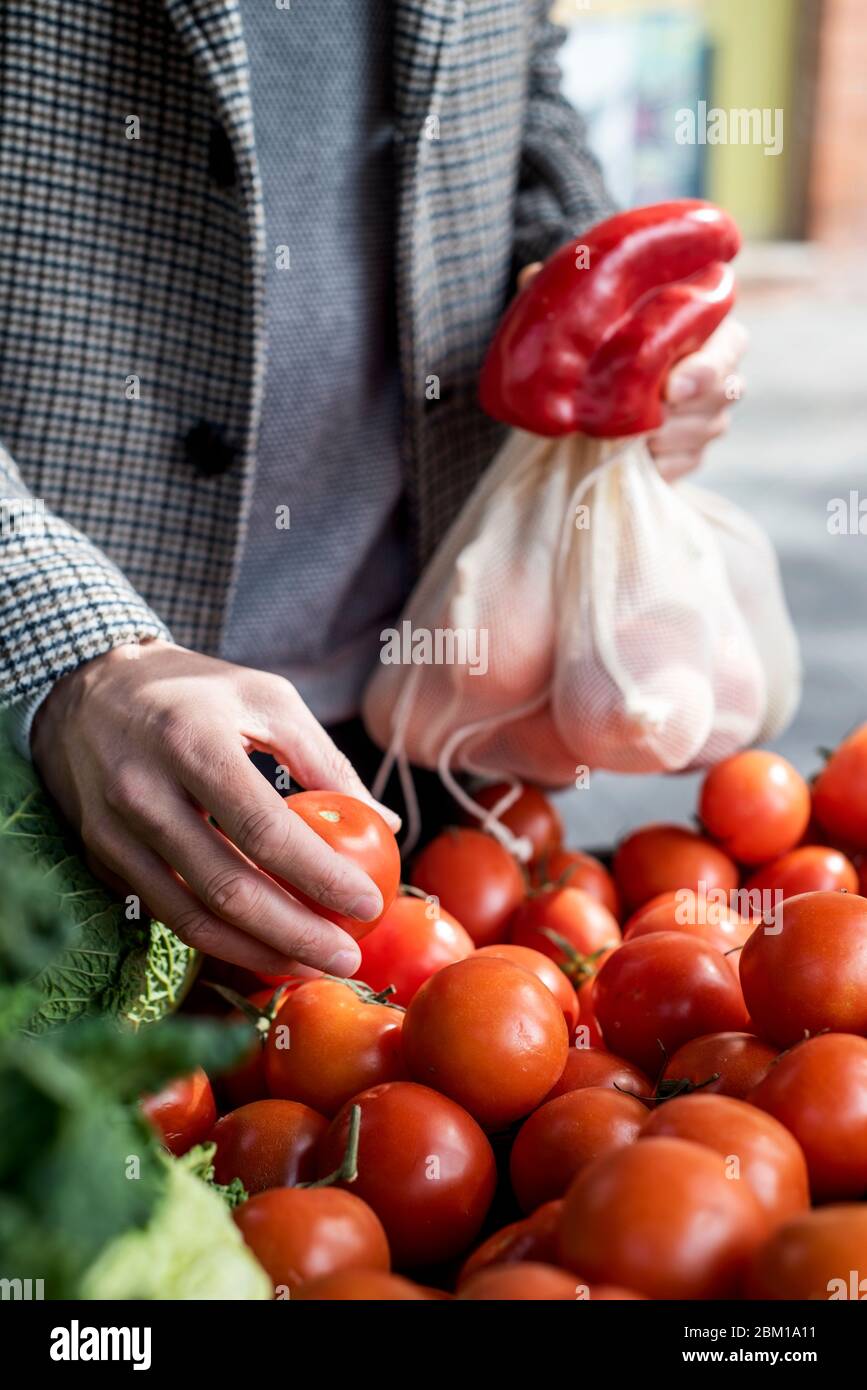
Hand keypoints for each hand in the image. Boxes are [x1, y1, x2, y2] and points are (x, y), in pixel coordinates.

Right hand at [31, 640, 400, 977]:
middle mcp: (143, 792)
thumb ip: (324, 760)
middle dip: (295, 934)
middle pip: (226, 886)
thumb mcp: (266, 698)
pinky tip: (264, 950)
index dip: (319, 875)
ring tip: (314, 965)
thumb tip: (385, 823)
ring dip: (258, 953)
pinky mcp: (103, 858)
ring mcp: (115, 832)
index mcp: (190, 742)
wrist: (87, 689)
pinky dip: (219, 941)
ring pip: (191, 916)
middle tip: (348, 959)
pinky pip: (167, 913)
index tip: (368, 904)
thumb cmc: (194, 691)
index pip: (262, 828)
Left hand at [516, 264, 746, 479]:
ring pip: (709, 428)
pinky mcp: (693, 453)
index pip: (730, 343)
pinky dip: (664, 465)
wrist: (585, 406)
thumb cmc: (595, 349)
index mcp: (700, 329)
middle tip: (658, 413)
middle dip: (692, 406)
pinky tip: (640, 461)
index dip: (708, 366)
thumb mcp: (581, 321)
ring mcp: (707, 415)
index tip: (673, 385)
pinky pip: (689, 463)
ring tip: (636, 439)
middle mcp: (715, 370)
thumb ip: (566, 297)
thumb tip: (531, 275)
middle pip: (726, 389)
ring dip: (671, 437)